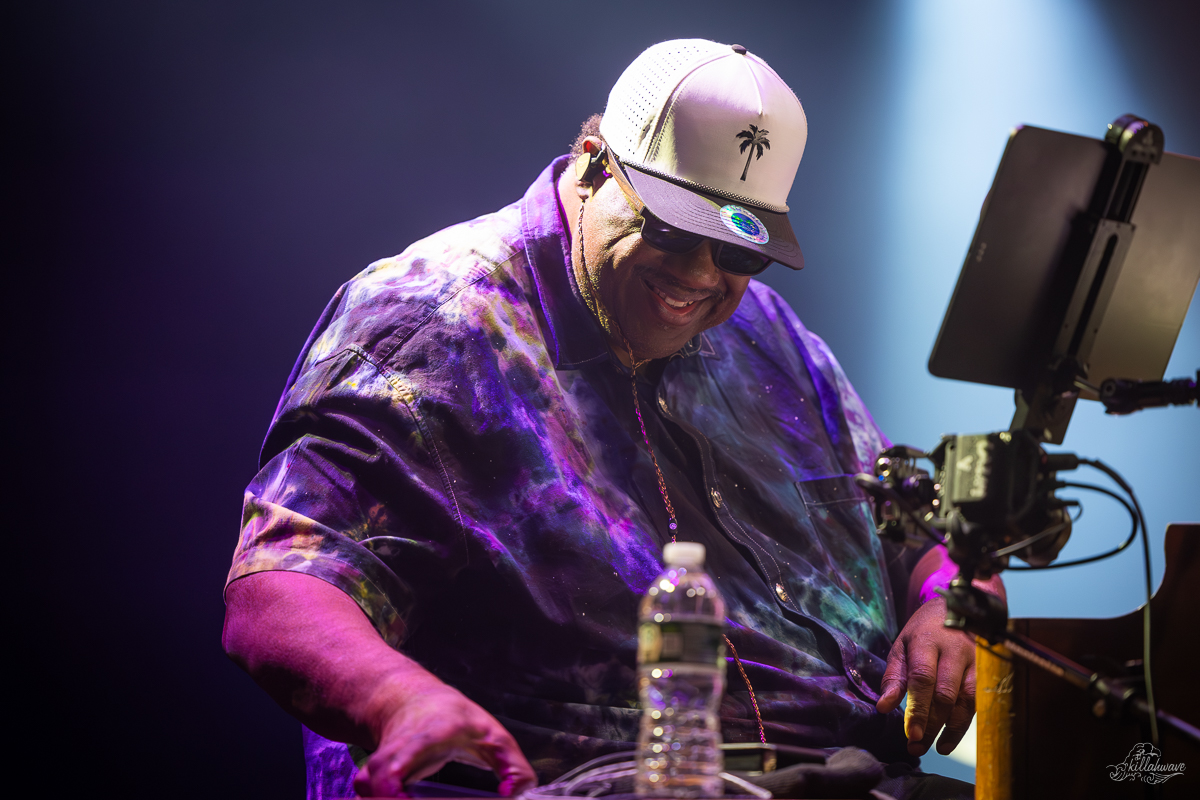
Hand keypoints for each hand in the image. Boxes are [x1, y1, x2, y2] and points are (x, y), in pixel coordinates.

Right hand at [354, 679, 536, 796]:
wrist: (412, 699)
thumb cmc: (459, 720)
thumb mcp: (495, 736)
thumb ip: (515, 767)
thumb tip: (514, 794)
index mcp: (434, 731)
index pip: (412, 748)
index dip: (397, 777)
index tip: (403, 797)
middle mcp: (402, 743)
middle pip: (378, 772)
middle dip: (385, 793)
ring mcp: (384, 756)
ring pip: (366, 782)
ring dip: (378, 797)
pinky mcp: (373, 772)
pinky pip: (365, 789)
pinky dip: (374, 798)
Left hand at [874, 597, 975, 755]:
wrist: (961, 607)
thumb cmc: (924, 631)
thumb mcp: (902, 645)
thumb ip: (894, 676)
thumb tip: (883, 708)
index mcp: (928, 641)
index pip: (923, 678)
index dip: (918, 708)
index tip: (910, 733)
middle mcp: (954, 651)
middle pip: (945, 694)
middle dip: (931, 724)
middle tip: (915, 745)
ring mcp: (975, 661)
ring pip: (966, 700)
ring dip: (950, 729)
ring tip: (934, 747)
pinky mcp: (987, 671)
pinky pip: (978, 701)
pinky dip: (964, 723)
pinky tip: (950, 738)